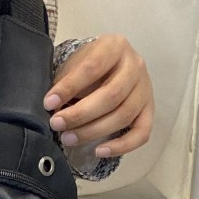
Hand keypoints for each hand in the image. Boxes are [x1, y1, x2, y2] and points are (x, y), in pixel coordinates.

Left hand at [44, 33, 153, 158]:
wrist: (110, 66)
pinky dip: (121, 146)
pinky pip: (141, 133)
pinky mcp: (149, 110)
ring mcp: (145, 89)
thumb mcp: (74, 64)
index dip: (69, 87)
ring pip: (124, 115)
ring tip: (69, 138)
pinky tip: (99, 151)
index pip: (92, 68)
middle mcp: (135, 65)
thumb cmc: (88, 66)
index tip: (49, 103)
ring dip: (93, 131)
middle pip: (111, 95)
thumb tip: (52, 108)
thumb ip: (65, 82)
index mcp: (115, 46)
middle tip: (57, 124)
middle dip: (80, 114)